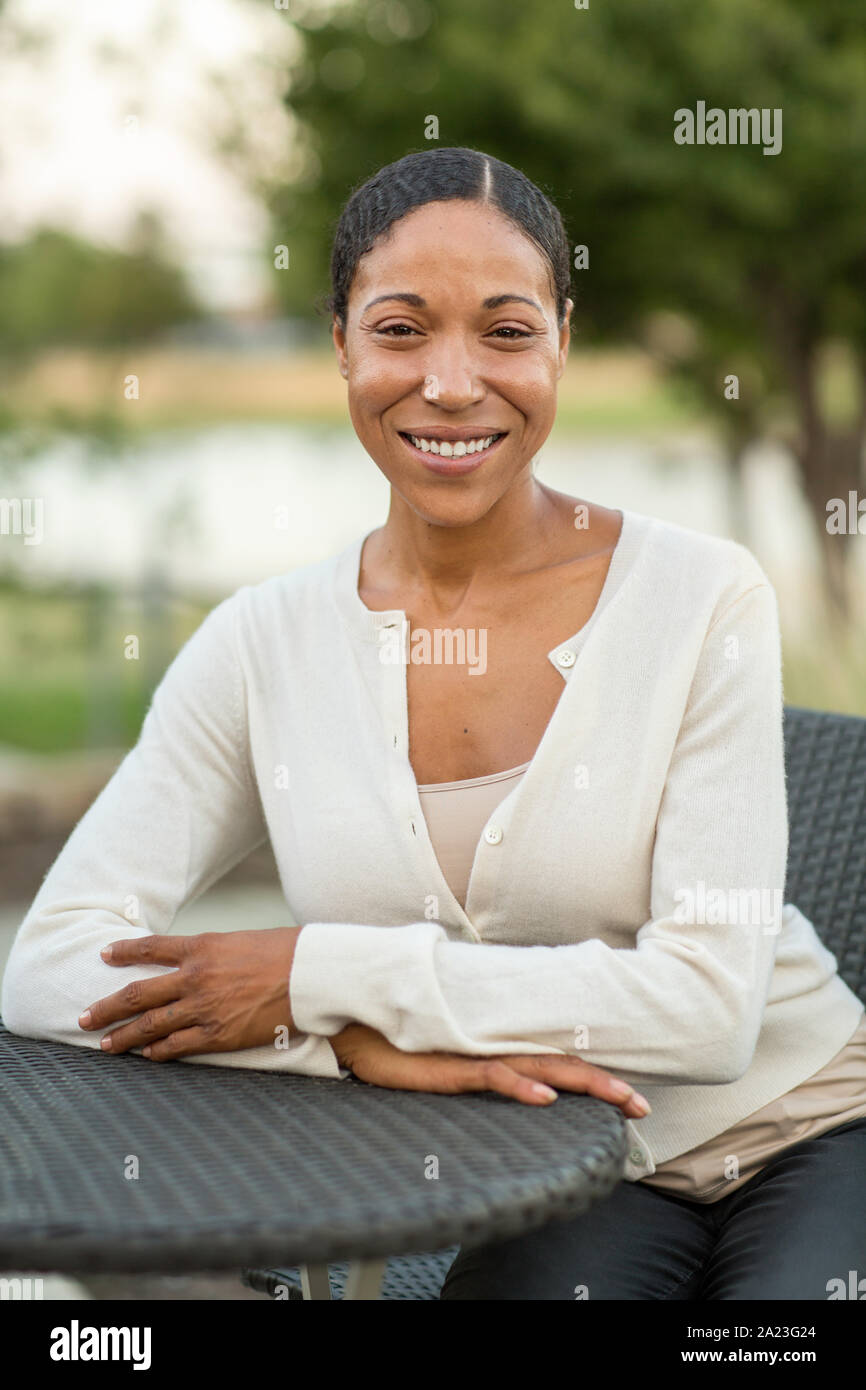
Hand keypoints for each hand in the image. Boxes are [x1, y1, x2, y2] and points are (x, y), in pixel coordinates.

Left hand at [78, 927, 303, 1060]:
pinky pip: (178, 1046)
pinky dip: (158, 1052)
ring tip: (105, 1044)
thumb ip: (214, 953)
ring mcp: (204, 1008)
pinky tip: (147, 1056)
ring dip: (123, 1036)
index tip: (105, 954)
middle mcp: (195, 977)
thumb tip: (198, 962)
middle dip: (106, 1007)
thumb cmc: (285, 952)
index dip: (124, 951)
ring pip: (150, 1025)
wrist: (310, 974)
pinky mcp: (218, 1034)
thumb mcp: (242, 942)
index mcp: (201, 947)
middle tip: (83, 1017)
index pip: (151, 947)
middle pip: (137, 993)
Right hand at [329, 1024, 650, 1116]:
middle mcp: (497, 1048)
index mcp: (501, 1049)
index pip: (558, 1064)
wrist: (360, 1020)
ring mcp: (477, 1053)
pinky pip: (493, 1075)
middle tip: (643, 1107)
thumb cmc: (402, 1040)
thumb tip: (509, 1081)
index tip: (630, 1099)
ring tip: (620, 1099)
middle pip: (564, 1066)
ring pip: (542, 1069)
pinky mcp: (452, 1064)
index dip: (596, 1078)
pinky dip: (522, 1086)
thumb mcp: (449, 1061)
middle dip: (607, 1087)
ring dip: (584, 1084)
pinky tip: (547, 1098)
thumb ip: (480, 1067)